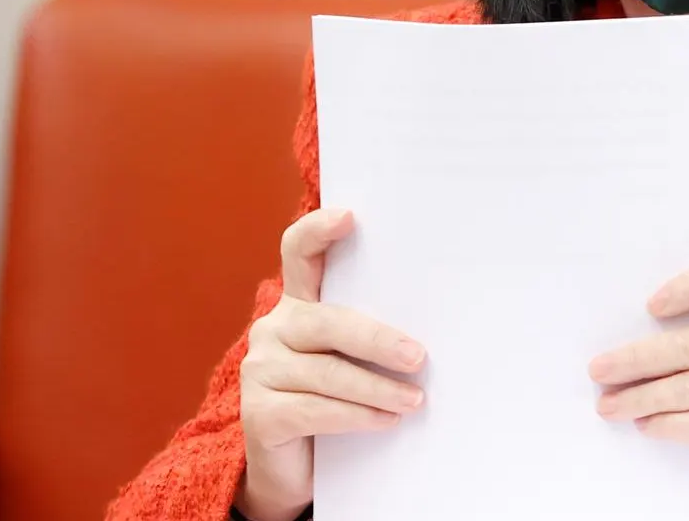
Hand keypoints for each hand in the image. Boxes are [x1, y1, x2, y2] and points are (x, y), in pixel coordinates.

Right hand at [235, 208, 426, 520]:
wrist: (293, 471)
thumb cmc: (334, 403)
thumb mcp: (351, 362)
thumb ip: (370, 339)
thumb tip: (429, 337)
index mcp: (298, 306)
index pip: (299, 253)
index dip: (319, 231)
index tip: (351, 217)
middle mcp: (273, 330)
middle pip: (327, 321)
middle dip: (377, 339)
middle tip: (418, 356)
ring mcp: (260, 371)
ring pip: (327, 373)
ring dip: (377, 389)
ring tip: (414, 399)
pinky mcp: (258, 414)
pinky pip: (314, 409)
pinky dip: (356, 416)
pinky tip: (385, 421)